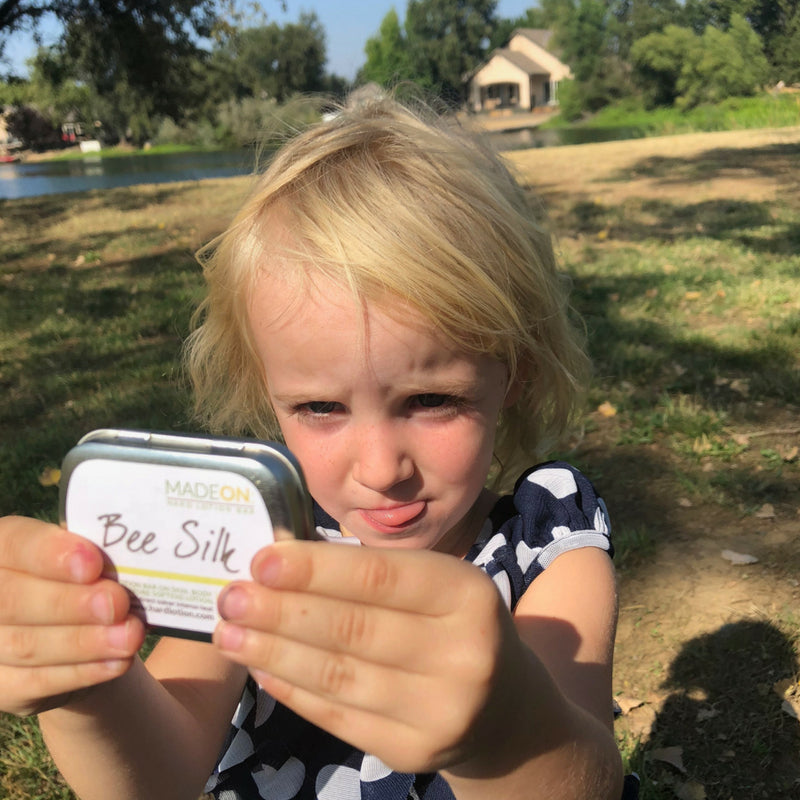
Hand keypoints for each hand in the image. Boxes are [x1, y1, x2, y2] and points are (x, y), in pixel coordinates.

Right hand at [0, 516, 145, 715]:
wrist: (82, 629)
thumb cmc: (84, 577)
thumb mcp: (89, 553)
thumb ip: (95, 548)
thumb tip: (126, 552)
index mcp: (3, 546)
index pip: (14, 543)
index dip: (49, 553)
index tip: (92, 563)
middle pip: (12, 600)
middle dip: (69, 603)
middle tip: (117, 603)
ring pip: (27, 645)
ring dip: (85, 641)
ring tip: (131, 635)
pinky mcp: (4, 687)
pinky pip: (38, 682)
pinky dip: (84, 671)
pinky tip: (117, 661)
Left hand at [213, 540, 531, 774]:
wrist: (504, 707)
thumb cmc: (454, 625)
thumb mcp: (436, 585)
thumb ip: (371, 574)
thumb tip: (279, 563)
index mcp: (468, 594)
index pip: (381, 576)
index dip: (316, 569)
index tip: (261, 560)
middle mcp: (463, 654)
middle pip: (354, 629)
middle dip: (282, 611)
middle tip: (229, 597)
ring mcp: (441, 711)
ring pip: (338, 676)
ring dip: (273, 653)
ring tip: (228, 633)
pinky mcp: (413, 753)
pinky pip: (338, 716)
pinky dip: (292, 691)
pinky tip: (261, 670)